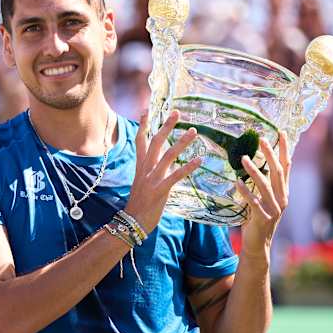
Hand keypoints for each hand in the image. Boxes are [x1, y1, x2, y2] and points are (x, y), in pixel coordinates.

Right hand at [125, 110, 201, 232]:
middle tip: (177, 113)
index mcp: (141, 167)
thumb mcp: (143, 183)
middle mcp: (145, 169)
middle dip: (166, 126)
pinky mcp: (160, 190)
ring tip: (194, 131)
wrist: (132, 222)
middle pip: (156, 142)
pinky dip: (188, 167)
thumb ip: (153, 171)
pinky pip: (176, 176)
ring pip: (168, 155)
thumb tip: (167, 162)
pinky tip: (199, 160)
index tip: (147, 110)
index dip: (143, 125)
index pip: (141, 141)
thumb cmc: (139, 204)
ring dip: (181, 142)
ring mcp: (152, 179)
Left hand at [235, 131, 290, 256]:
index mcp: (283, 191)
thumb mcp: (261, 198)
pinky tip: (237, 183)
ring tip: (244, 157)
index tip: (281, 133)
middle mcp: (282, 198)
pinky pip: (254, 202)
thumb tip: (250, 161)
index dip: (284, 149)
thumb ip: (260, 183)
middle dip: (270, 154)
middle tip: (261, 139)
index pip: (286, 166)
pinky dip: (245, 192)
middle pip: (277, 172)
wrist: (257, 244)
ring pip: (265, 185)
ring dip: (254, 170)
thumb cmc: (256, 218)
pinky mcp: (263, 218)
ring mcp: (274, 208)